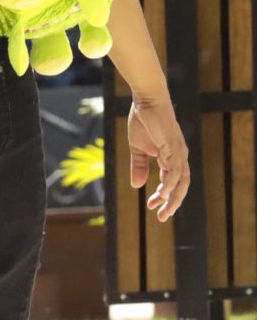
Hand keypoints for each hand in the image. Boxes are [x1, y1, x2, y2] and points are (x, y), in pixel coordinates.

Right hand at [127, 96, 191, 222]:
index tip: (152, 208)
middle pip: (182, 186)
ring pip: (180, 181)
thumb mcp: (137, 149)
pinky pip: (174, 170)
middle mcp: (179, 157)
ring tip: (162, 210)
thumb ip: (139, 166)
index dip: (163, 197)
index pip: (172, 182)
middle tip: (162, 217)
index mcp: (172, 157)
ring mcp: (178, 153)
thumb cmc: (143, 122)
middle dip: (172, 203)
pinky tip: (163, 194)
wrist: (146, 102)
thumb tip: (137, 186)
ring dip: (172, 197)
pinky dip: (170, 184)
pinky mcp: (174, 148)